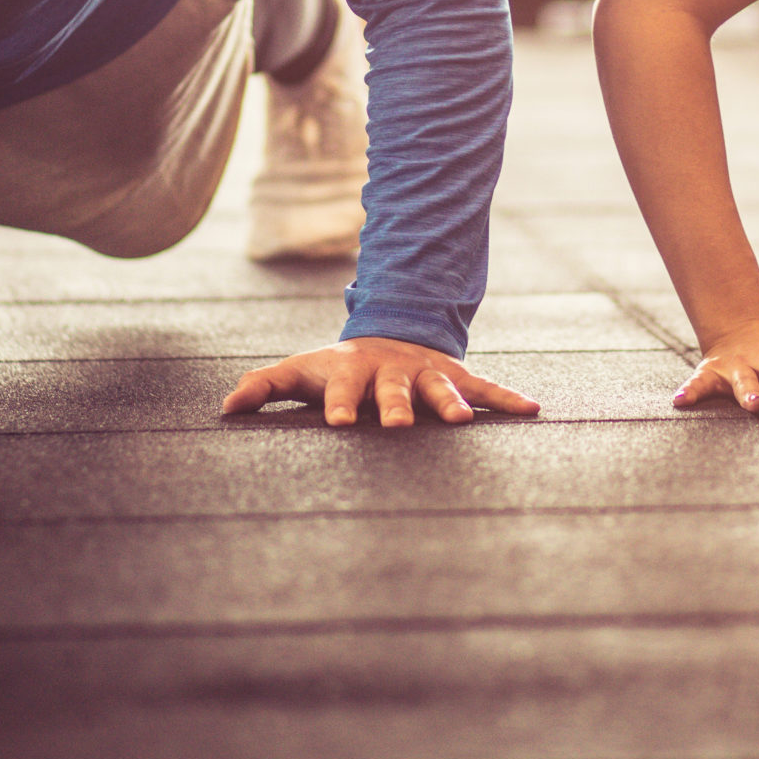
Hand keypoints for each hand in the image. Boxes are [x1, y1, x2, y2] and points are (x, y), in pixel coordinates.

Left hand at [219, 337, 541, 426]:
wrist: (391, 333)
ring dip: (450, 405)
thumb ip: (265, 386)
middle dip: (396, 406)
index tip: (338, 422)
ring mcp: (426, 374)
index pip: (343, 390)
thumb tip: (225, 408)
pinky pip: (484, 388)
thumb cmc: (337, 368)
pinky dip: (507, 398)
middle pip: (393, 390)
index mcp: (352, 372)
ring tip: (461, 423)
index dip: (340, 404)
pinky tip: (532, 410)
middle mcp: (392, 372)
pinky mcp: (456, 378)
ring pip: (440, 390)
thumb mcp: (301, 372)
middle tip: (397, 425)